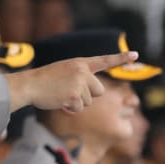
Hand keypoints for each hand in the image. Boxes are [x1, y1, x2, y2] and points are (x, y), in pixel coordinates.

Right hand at [7, 52, 137, 112]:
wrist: (29, 85)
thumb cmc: (44, 81)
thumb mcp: (64, 72)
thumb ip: (80, 78)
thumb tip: (93, 95)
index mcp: (80, 63)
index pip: (104, 60)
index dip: (121, 58)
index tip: (135, 55)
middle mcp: (82, 71)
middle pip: (99, 91)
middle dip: (88, 96)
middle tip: (69, 93)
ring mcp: (79, 83)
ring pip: (89, 102)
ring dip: (76, 103)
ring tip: (61, 95)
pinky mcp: (74, 95)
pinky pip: (79, 108)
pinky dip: (70, 109)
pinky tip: (59, 101)